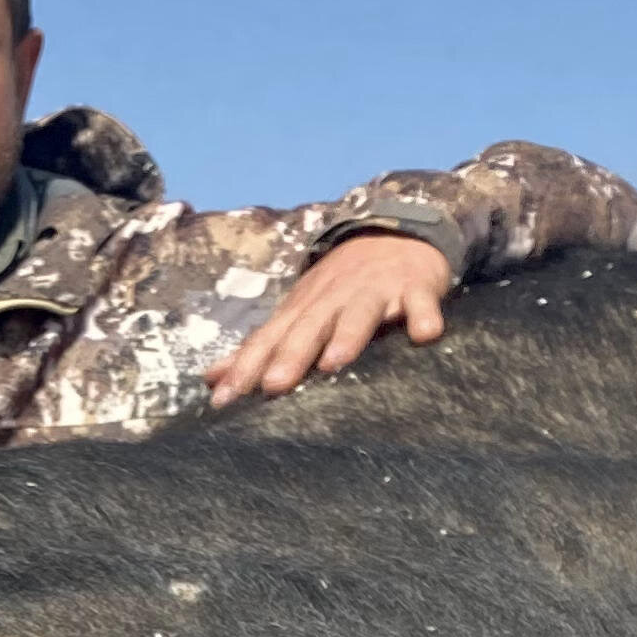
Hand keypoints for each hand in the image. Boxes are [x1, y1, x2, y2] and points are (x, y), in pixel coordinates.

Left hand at [206, 230, 451, 405]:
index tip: (222, 400)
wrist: (394, 235)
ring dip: (347, 336)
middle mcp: (333, 300)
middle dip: (290, 356)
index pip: (268, 340)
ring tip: (335, 364)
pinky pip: (420, 302)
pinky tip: (426, 335)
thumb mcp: (297, 313)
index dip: (244, 368)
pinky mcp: (414, 288)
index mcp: (302, 310)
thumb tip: (210, 378)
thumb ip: (260, 347)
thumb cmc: (339, 288)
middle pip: (308, 328)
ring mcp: (374, 292)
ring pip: (358, 314)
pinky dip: (423, 315)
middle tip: (273, 386)